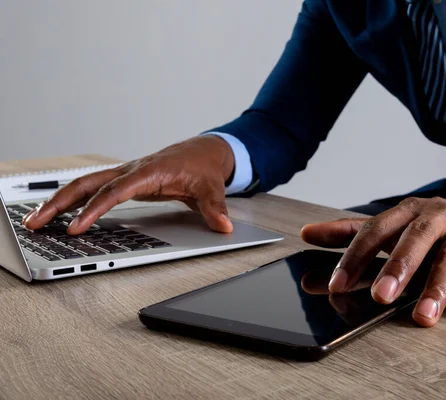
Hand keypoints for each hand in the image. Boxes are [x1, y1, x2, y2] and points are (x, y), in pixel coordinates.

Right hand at [22, 135, 235, 233]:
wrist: (205, 152)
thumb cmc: (204, 168)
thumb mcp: (212, 189)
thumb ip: (215, 209)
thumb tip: (223, 226)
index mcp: (150, 171)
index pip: (115, 191)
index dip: (94, 209)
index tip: (76, 227)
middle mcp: (132, 170)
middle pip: (88, 184)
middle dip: (61, 202)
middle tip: (36, 223)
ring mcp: (126, 174)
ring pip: (85, 184)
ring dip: (60, 200)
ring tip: (36, 220)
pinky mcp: (125, 180)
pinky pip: (93, 189)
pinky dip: (73, 199)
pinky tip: (60, 212)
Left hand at [301, 184, 445, 326]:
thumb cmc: (440, 227)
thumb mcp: (396, 225)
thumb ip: (352, 232)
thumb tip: (307, 233)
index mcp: (407, 212)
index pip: (376, 230)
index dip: (355, 256)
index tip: (335, 285)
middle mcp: (436, 215)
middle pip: (414, 239)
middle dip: (397, 268)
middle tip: (380, 296)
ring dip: (436, 287)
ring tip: (422, 317)